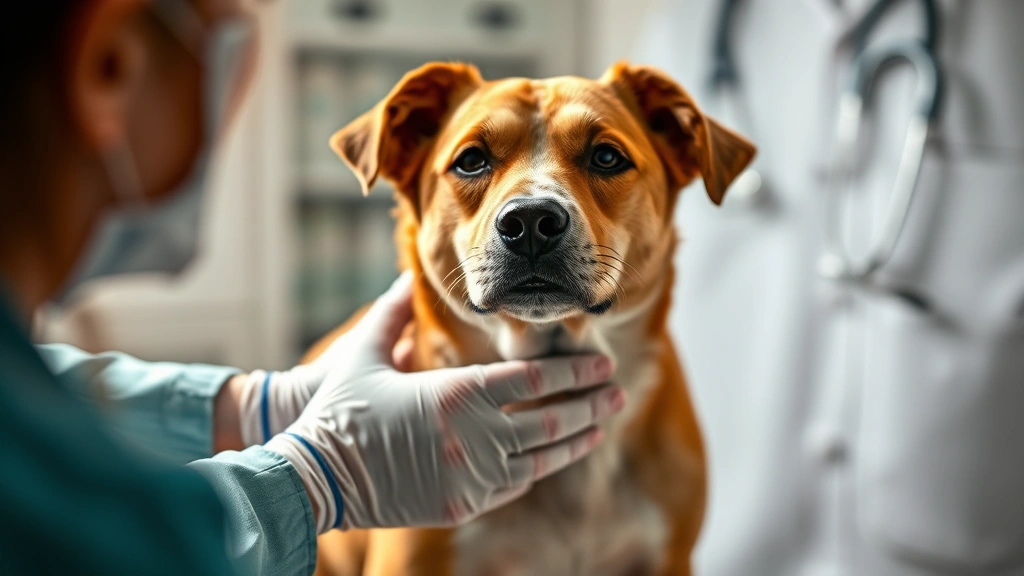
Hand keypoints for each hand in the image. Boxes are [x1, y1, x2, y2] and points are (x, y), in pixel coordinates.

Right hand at [264, 272, 623, 532]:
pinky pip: (514, 484)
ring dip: (576, 440)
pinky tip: (553, 455)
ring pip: (541, 458)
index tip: (603, 363)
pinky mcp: (462, 505)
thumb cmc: (339, 408)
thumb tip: (403, 274)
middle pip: (552, 419)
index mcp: (457, 393)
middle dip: (591, 404)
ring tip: (601, 426)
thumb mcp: (365, 352)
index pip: (536, 379)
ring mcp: (472, 476)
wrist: (313, 476)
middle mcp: (474, 436)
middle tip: (619, 392)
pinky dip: (538, 467)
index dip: (576, 370)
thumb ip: (392, 312)